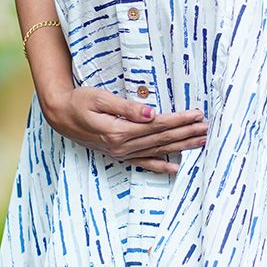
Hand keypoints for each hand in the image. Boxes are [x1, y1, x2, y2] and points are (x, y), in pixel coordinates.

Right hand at [42, 85, 207, 175]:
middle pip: (161, 139)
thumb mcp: (99, 98)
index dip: (178, 119)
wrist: (60, 115)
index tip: (196, 113)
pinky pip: (143, 163)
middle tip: (207, 127)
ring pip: (157, 150)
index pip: (157, 125)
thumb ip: (125, 107)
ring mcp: (121, 153)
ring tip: (200, 141)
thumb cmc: (79, 101)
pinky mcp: (118, 155)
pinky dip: (160, 166)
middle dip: (186, 133)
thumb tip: (149, 112)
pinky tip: (175, 168)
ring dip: (180, 146)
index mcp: (119, 131)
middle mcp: (122, 146)